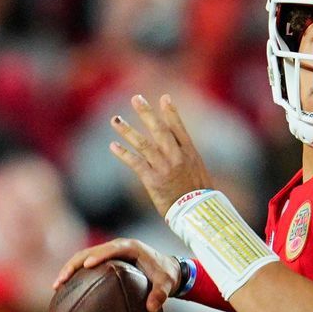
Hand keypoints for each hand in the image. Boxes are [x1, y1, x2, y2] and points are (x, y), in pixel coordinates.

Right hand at [53, 238, 181, 311]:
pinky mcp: (105, 261)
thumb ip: (161, 294)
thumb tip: (151, 308)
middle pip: (90, 251)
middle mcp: (117, 247)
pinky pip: (86, 265)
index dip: (99, 255)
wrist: (167, 269)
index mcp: (131, 247)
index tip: (87, 265)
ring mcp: (109, 253)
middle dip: (75, 264)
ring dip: (69, 269)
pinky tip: (63, 289)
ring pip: (83, 257)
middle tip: (62, 279)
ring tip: (57, 286)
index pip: (112, 248)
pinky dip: (74, 274)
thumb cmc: (166, 275)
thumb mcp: (167, 283)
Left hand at [109, 94, 213, 216]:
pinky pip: (136, 163)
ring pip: (144, 144)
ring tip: (115, 119)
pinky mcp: (153, 180)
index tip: (164, 98)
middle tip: (136, 98)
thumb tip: (178, 150)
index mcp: (190, 153)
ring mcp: (164, 167)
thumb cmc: (200, 197)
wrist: (198, 214)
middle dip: (147, 113)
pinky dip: (124, 154)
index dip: (171, 112)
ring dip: (128, 130)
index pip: (179, 128)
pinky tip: (113, 146)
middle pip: (160, 130)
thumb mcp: (199, 173)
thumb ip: (187, 159)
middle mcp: (177, 157)